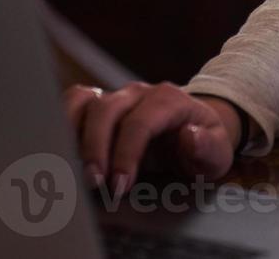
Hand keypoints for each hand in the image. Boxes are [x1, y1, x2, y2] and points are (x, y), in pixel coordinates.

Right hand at [64, 82, 239, 194]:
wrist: (194, 130)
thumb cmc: (203, 143)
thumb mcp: (217, 151)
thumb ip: (208, 147)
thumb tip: (190, 136)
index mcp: (169, 99)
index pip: (141, 122)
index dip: (126, 154)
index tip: (120, 185)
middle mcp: (138, 93)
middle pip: (106, 110)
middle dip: (95, 148)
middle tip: (94, 183)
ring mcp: (116, 95)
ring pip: (83, 100)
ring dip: (71, 134)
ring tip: (70, 167)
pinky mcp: (98, 104)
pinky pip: (73, 103)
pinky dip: (61, 123)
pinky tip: (61, 151)